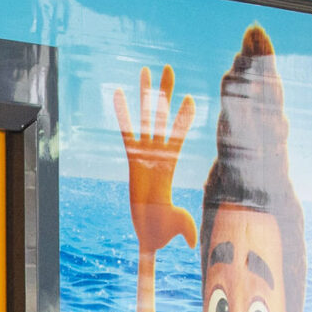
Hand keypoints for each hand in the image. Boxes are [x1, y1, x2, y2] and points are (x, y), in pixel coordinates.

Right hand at [113, 66, 196, 255]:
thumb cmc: (163, 229)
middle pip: (162, 117)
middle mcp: (158, 153)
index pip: (178, 137)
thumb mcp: (178, 227)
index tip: (192, 99)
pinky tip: (117, 92)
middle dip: (165, 93)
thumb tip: (194, 244)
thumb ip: (186, 230)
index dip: (183, 120)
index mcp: (169, 165)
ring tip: (145, 70)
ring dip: (144, 95)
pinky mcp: (131, 158)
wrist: (150, 233)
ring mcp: (144, 153)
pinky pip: (124, 131)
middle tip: (168, 67)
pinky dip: (121, 112)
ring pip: (144, 118)